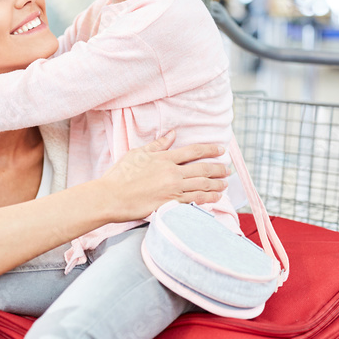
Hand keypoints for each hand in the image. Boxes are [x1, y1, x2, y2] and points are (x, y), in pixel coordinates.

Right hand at [96, 131, 229, 222]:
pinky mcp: (170, 204)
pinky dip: (207, 198)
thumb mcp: (138, 154)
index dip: (210, 150)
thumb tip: (172, 134)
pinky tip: (215, 197)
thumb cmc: (120, 175)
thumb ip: (158, 145)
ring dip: (217, 184)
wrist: (111, 197)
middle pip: (203, 169)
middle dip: (218, 169)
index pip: (193, 151)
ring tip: (224, 184)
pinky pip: (194, 200)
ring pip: (202, 185)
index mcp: (164, 158)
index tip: (221, 150)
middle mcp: (172, 173)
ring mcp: (172, 189)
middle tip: (227, 170)